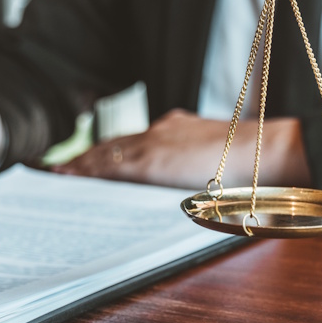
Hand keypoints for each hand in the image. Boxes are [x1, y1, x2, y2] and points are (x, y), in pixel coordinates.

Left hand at [54, 109, 310, 188]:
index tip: (88, 160)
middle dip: (87, 157)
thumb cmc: (252, 164)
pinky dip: (87, 172)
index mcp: (177, 130)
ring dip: (80, 165)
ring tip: (56, 176)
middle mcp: (161, 132)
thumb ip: (198, 170)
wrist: (264, 152)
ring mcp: (154, 144)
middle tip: (60, 169)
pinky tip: (69, 178)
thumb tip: (192, 191)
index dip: (109, 151)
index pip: (135, 142)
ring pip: (106, 153)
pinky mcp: (150, 162)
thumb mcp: (219, 162)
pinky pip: (109, 167)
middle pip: (114, 145)